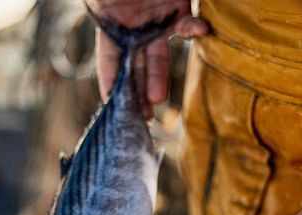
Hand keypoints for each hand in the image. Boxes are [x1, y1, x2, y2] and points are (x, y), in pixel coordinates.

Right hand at [89, 0, 207, 105]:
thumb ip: (100, 10)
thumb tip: (101, 22)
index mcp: (112, 24)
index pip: (110, 61)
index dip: (110, 85)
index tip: (115, 109)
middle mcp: (135, 28)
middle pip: (135, 67)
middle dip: (138, 93)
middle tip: (142, 117)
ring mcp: (157, 21)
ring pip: (159, 56)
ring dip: (158, 77)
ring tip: (158, 99)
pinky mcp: (178, 9)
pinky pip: (186, 24)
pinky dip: (194, 28)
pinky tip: (201, 31)